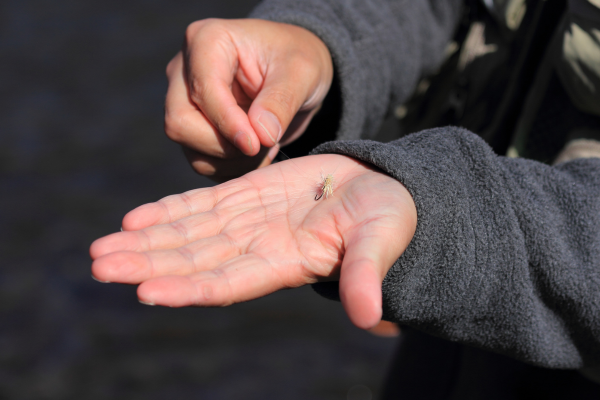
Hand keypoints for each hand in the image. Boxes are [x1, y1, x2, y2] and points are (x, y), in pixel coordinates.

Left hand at [90, 155, 416, 328]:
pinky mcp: (246, 195)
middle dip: (148, 264)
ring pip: (188, 234)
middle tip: (100, 265)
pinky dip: (167, 211)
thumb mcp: (381, 240)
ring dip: (146, 241)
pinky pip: (199, 205)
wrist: (379, 187)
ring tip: (102, 249)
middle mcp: (257, 248)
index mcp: (286, 263)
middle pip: (194, 260)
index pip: (230, 282)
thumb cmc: (387, 217)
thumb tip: (369, 320)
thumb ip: (367, 274)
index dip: (190, 287)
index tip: (147, 292)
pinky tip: (134, 218)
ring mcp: (247, 222)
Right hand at [165, 18, 333, 180]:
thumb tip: (260, 134)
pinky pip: (200, 160)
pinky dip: (230, 168)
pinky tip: (257, 155)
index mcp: (207, 41)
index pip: (202, 90)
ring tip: (266, 147)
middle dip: (224, 146)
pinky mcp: (192, 128)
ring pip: (188, 147)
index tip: (257, 143)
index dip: (228, 123)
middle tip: (263, 146)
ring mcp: (184, 101)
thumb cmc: (297, 60)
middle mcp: (184, 70)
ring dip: (231, 161)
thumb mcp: (302, 72)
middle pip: (180, 123)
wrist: (294, 74)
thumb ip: (281, 101)